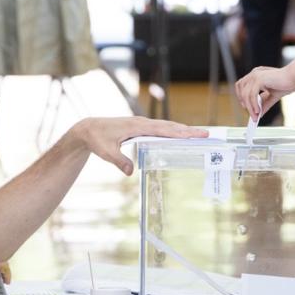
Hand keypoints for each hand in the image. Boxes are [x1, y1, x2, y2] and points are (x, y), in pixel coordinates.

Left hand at [74, 117, 208, 174]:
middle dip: (188, 130)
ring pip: (166, 126)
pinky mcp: (140, 127)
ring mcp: (142, 124)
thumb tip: (130, 172)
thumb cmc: (97, 139)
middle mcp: (142, 123)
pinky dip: (172, 130)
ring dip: (182, 129)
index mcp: (137, 127)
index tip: (195, 134)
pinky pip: (160, 128)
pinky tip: (179, 135)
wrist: (88, 129)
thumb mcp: (105, 152)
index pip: (163, 129)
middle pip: (170, 126)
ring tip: (198, 134)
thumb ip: (118, 160)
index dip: (180, 132)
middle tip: (206, 134)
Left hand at [235, 66, 294, 119]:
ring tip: (256, 115)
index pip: (241, 85)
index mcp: (256, 74)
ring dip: (250, 107)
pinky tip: (258, 111)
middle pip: (241, 90)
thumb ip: (264, 103)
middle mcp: (254, 73)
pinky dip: (254, 104)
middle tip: (252, 115)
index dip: (241, 96)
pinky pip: (252, 95)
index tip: (245, 106)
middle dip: (245, 103)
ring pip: (246, 94)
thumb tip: (258, 114)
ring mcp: (256, 75)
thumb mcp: (272, 96)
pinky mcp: (260, 79)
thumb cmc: (286, 84)